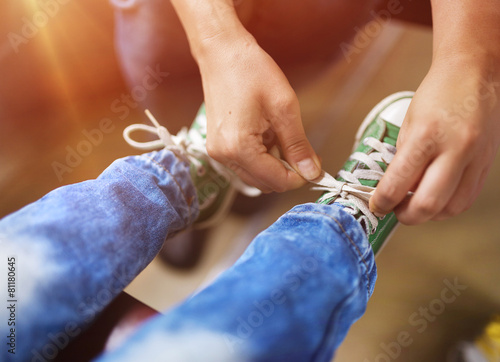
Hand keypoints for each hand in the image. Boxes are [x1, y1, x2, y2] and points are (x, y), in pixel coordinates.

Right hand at [196, 30, 320, 192]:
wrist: (222, 52)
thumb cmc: (251, 71)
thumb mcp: (284, 108)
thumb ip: (298, 145)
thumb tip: (312, 172)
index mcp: (238, 148)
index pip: (276, 181)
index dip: (300, 177)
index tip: (315, 165)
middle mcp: (223, 156)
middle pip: (265, 183)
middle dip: (288, 172)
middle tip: (304, 150)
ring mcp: (217, 152)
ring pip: (255, 176)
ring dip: (274, 165)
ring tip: (281, 136)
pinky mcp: (217, 146)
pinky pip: (245, 164)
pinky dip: (261, 157)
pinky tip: (267, 134)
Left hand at [370, 57, 499, 223]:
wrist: (475, 73)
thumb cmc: (436, 95)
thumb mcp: (408, 123)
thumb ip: (402, 158)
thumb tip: (392, 189)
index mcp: (425, 135)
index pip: (398, 183)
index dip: (382, 202)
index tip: (376, 205)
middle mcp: (454, 149)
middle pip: (428, 204)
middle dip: (405, 215)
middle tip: (394, 210)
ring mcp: (475, 158)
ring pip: (450, 208)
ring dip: (428, 214)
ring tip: (414, 202)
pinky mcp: (487, 164)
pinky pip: (466, 198)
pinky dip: (447, 206)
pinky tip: (435, 196)